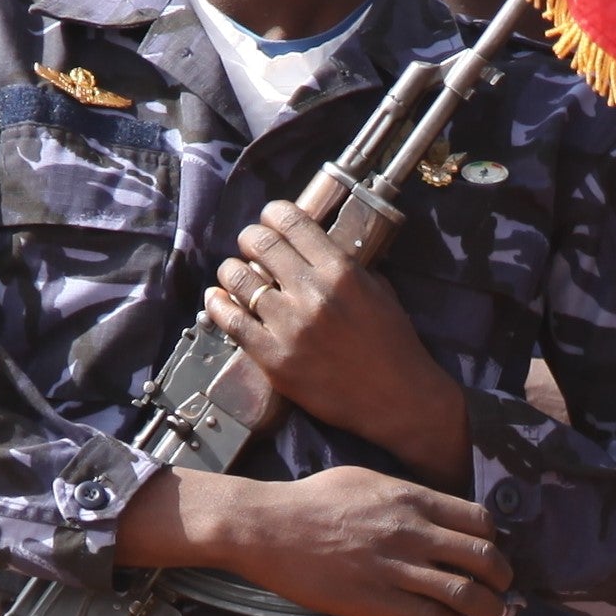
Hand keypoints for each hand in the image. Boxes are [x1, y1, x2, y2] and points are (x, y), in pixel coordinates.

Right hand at [117, 462, 516, 615]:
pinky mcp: (377, 601)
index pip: (479, 521)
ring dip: (489, 609)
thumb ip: (406, 496)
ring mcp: (396, 568)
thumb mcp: (366, 480)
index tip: (490, 553)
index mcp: (412, 499)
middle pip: (484, 558)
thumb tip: (434, 510)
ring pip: (466, 593)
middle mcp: (412, 532)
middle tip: (503, 589)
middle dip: (503, 578)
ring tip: (493, 615)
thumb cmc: (311, 501)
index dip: (493, 541)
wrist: (267, 528)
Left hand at [203, 200, 472, 486]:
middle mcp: (312, 292)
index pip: (291, 221)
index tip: (270, 220)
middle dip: (250, 239)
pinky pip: (229, 320)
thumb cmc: (394, 347)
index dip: (273, 214)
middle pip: (259, 242)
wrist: (398, 400)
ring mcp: (289, 325)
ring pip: (237, 277)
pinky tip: (219, 299)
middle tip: (251, 247)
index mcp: (341, 271)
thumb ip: (349, 268)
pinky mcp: (273, 357)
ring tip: (236, 276)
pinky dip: (218, 304)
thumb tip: (319, 251)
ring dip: (232, 271)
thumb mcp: (381, 293)